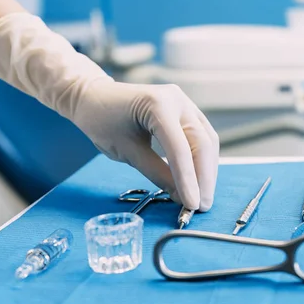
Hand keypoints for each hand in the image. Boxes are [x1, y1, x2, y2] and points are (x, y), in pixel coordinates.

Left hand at [0, 12, 218, 210]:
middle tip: (201, 206)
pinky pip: (202, 136)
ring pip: (207, 140)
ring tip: (203, 197)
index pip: (179, 148)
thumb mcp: (126, 151)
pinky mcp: (186, 110)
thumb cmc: (103, 121)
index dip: (188, 179)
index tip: (191, 204)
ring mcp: (184, 103)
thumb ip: (156, 172)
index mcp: (158, 104)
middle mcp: (177, 99)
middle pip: (202, 143)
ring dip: (207, 171)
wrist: (95, 97)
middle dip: (204, 178)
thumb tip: (181, 196)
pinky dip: (202, 160)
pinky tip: (200, 179)